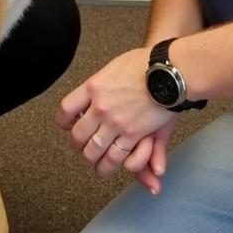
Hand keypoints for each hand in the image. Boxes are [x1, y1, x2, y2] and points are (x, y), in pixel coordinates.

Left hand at [57, 48, 178, 193]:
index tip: (68, 124)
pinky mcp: (132, 135)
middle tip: (82, 146)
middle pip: (77, 136)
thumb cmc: (144, 65)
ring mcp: (115, 123)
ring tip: (93, 162)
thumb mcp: (113, 69)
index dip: (64, 121)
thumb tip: (89, 97)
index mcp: (93, 87)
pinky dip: (108, 166)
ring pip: (93, 151)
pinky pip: (115, 158)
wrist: (168, 72)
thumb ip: (100, 87)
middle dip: (77, 145)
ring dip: (91, 160)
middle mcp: (100, 107)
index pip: (66, 109)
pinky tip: (106, 167)